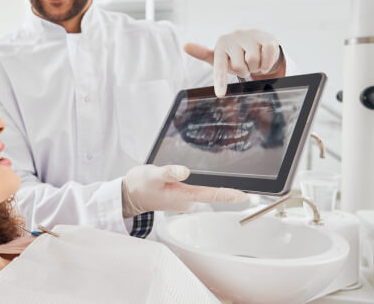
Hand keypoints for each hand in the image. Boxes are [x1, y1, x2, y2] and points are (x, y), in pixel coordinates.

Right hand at [121, 165, 246, 217]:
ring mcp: (185, 201)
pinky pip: (195, 191)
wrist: (130, 195)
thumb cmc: (141, 185)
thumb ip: (169, 172)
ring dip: (206, 184)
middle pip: (210, 193)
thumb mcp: (153, 174)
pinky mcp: (182, 198)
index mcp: (182, 196)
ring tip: (204, 178)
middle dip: (220, 186)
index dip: (228, 195)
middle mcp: (186, 201)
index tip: (244, 196)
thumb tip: (185, 172)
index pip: (210, 195)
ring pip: (202, 191)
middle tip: (230, 177)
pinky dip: (197, 183)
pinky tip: (189, 178)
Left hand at [184, 29, 284, 97]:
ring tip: (254, 62)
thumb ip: (202, 53)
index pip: (219, 66)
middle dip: (244, 71)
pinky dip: (267, 63)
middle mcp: (234, 37)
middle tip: (245, 66)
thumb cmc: (236, 54)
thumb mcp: (220, 57)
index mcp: (221, 43)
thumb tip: (185, 45)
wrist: (259, 43)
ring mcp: (251, 36)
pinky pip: (267, 55)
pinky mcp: (267, 37)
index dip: (221, 81)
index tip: (220, 95)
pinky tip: (264, 59)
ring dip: (256, 67)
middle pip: (239, 67)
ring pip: (254, 62)